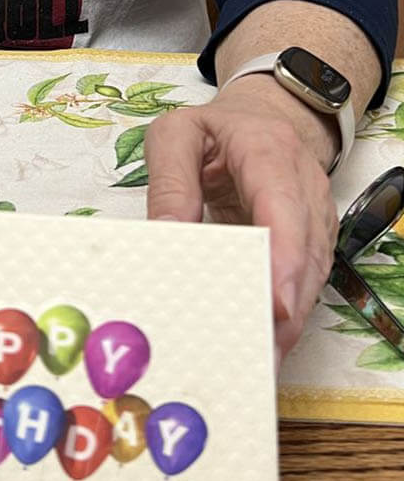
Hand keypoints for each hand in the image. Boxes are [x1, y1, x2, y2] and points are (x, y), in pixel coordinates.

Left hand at [144, 74, 339, 368]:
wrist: (257, 119)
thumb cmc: (213, 131)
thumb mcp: (176, 137)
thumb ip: (170, 182)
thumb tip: (167, 235)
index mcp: (268, 151)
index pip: (283, 206)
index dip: (283, 257)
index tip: (275, 302)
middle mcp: (302, 185)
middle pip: (305, 251)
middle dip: (287, 306)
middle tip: (261, 353)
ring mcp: (313, 214)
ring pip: (312, 273)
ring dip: (291, 320)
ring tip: (262, 361)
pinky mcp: (309, 239)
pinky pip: (305, 279)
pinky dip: (288, 313)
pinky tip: (268, 343)